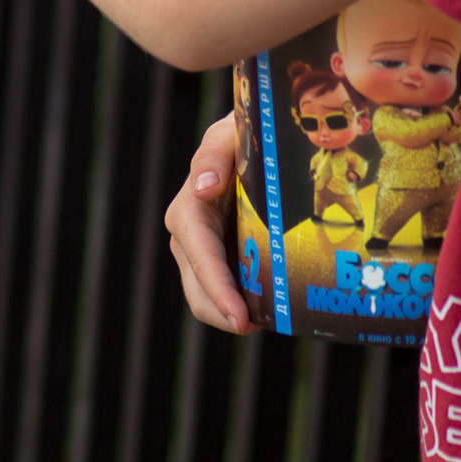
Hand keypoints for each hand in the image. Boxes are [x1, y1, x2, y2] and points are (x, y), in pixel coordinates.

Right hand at [165, 113, 252, 334]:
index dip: (218, 290)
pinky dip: (246, 306)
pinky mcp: (224, 262)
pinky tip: (272, 309)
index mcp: (188, 210)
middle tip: (260, 326)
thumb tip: (201, 189)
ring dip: (234, 313)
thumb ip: (214, 155)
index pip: (200, 257)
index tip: (242, 320)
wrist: (258, 144)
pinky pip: (229, 293)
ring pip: (209, 298)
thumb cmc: (246, 135)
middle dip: (224, 312)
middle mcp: (189, 238)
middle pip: (198, 289)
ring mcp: (205, 254)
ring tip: (271, 319)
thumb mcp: (230, 135)